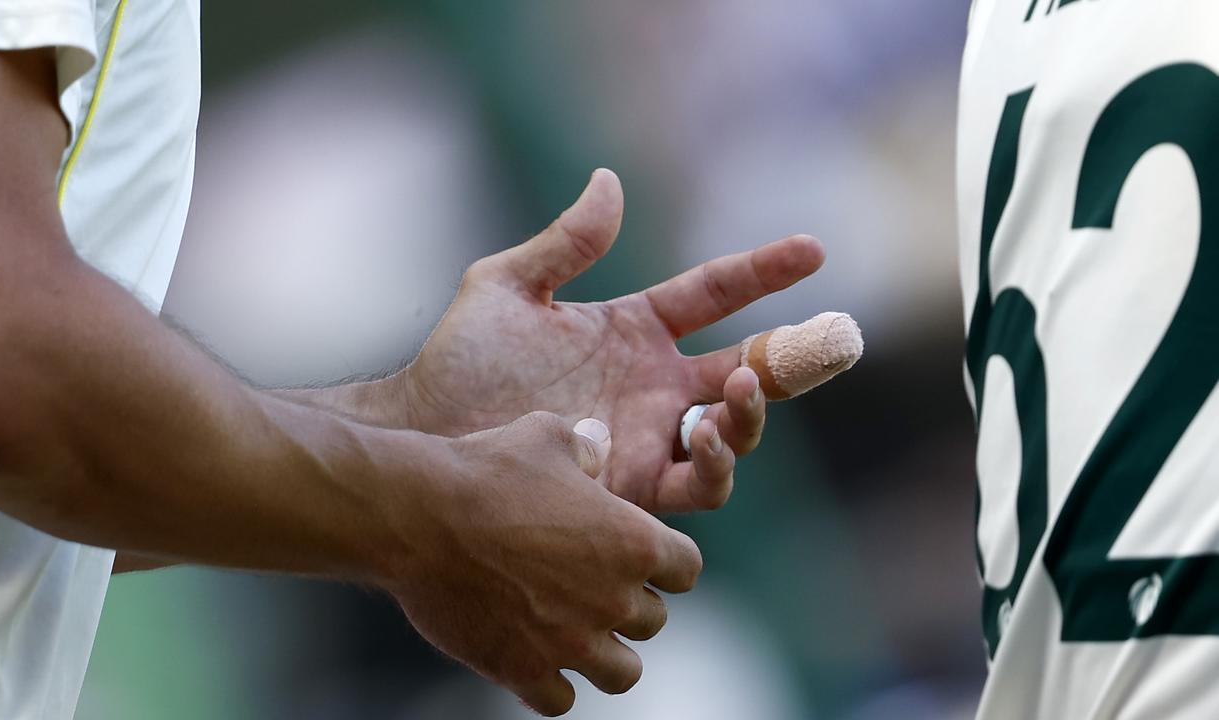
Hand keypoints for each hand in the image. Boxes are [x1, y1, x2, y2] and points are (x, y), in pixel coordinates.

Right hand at [387, 411, 701, 715]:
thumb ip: (586, 447)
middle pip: (654, 621)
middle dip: (629, 604)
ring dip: (605, 654)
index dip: (666, 561)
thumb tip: (599, 447)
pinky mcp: (524, 670)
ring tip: (577, 634)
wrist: (420, 515)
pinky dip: (552, 684)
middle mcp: (612, 599)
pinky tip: (534, 657)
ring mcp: (571, 641)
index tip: (640, 555)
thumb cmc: (486, 469)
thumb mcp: (547, 436)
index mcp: (632, 542)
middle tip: (591, 586)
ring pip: (623, 673)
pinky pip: (560, 700)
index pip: (687, 569)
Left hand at [397, 169, 827, 511]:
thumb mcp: (509, 286)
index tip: (812, 249)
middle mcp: (652, 385)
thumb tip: (609, 181)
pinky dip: (717, 464)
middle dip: (798, 355)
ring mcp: (648, 437)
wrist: (428, 436)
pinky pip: (700, 485)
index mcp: (632, 330)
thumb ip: (566, 241)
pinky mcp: (634, 487)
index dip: (763, 272)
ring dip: (754, 412)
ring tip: (743, 388)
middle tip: (836, 336)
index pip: (713, 295)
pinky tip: (704, 435)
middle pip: (748, 369)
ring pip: (734, 432)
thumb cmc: (458, 362)